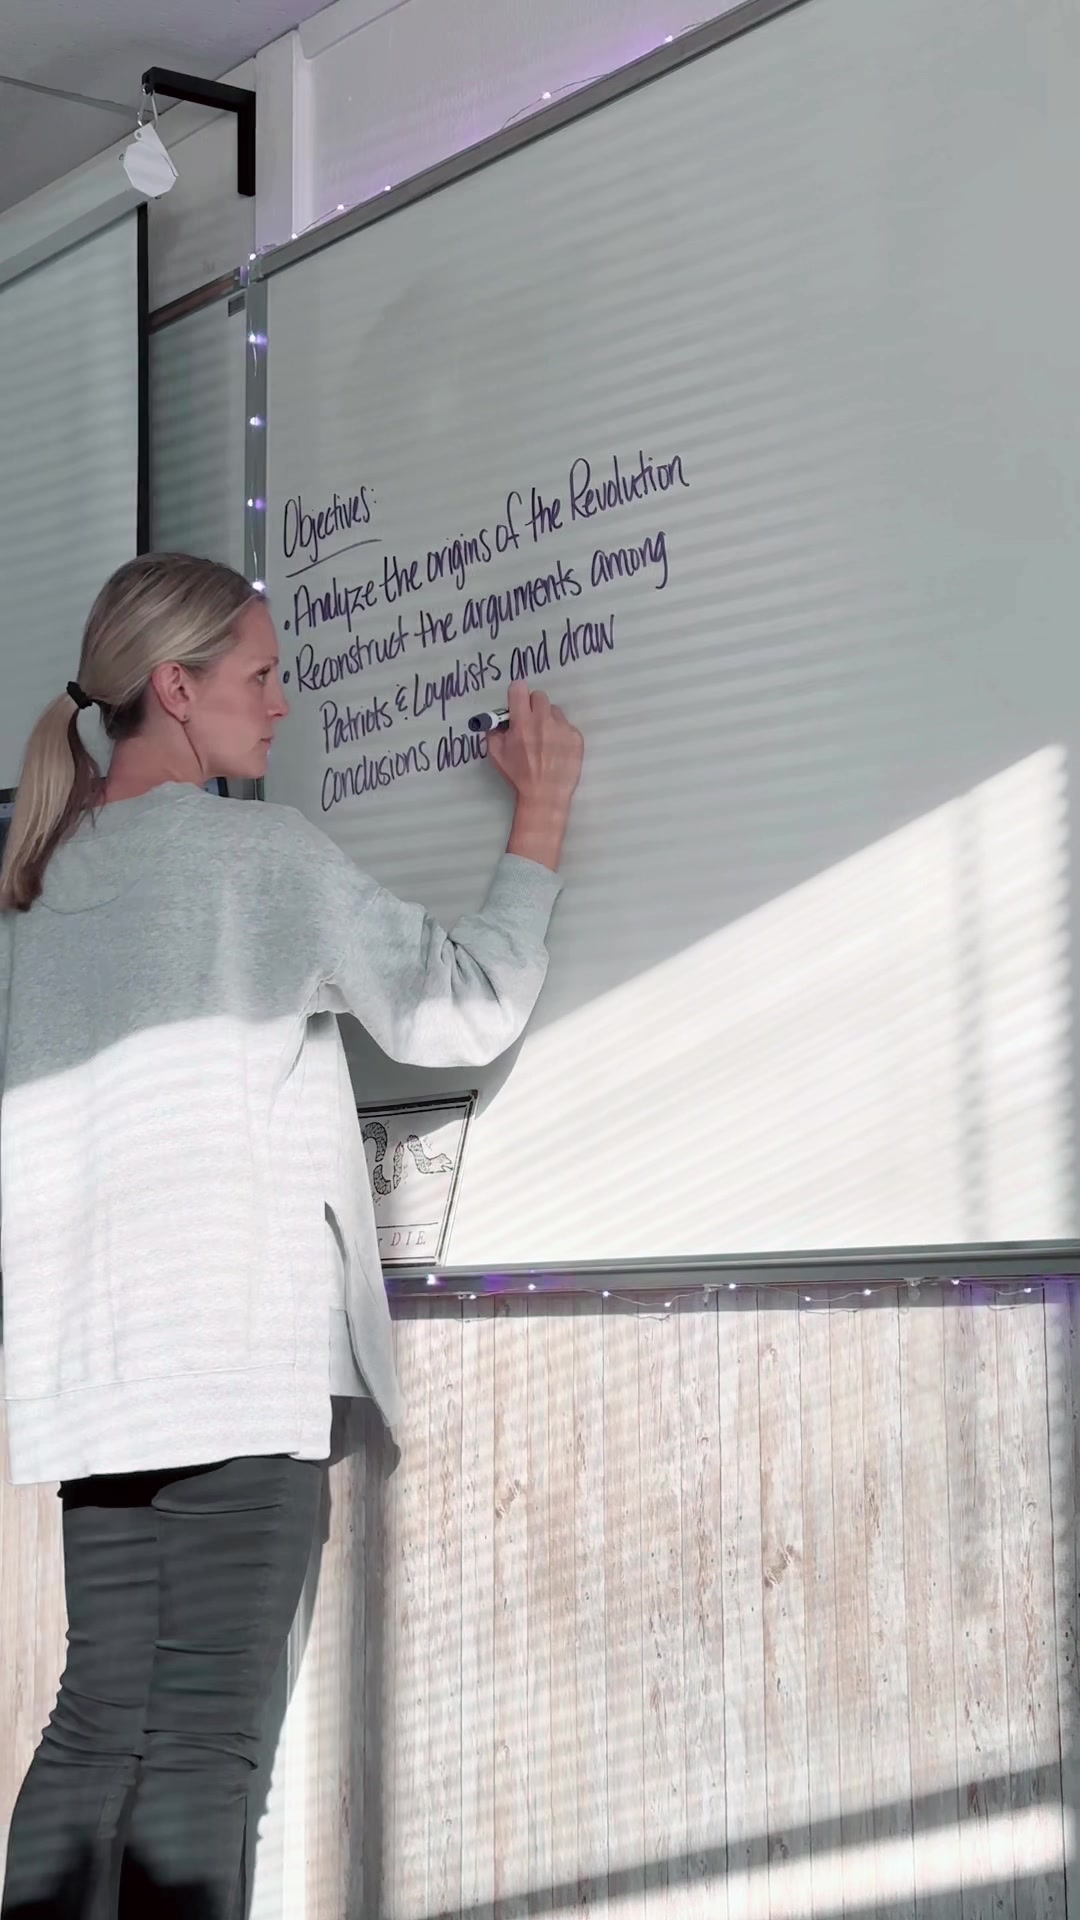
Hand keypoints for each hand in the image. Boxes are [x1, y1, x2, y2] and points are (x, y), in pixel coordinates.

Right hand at [490, 681, 583, 872]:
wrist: (544, 794)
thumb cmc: (518, 775)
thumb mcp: (496, 754)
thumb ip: (493, 732)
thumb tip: (497, 721)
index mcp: (522, 721)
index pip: (519, 688)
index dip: (517, 694)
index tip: (517, 703)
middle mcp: (543, 720)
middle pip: (539, 696)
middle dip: (533, 706)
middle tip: (531, 723)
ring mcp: (562, 727)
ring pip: (554, 711)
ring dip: (548, 720)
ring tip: (546, 739)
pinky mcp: (576, 737)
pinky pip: (567, 726)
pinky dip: (561, 734)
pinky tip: (557, 750)